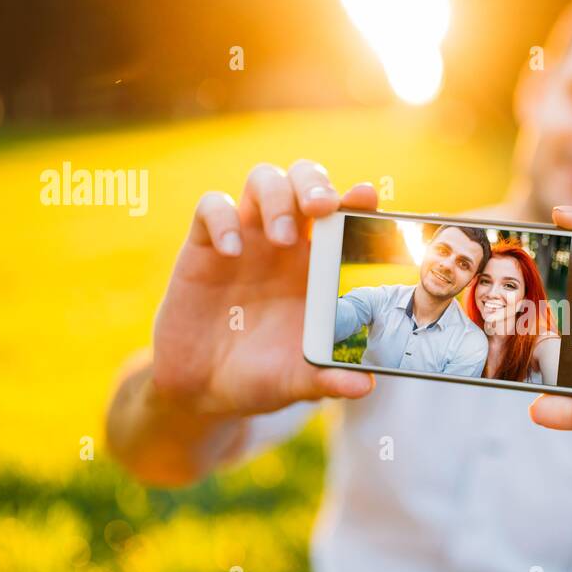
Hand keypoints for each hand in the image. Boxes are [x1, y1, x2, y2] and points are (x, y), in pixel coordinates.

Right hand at [150, 160, 378, 417]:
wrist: (204, 391)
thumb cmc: (263, 376)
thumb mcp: (299, 381)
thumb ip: (329, 378)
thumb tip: (366, 385)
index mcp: (319, 266)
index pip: (342, 216)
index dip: (356, 200)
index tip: (367, 197)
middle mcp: (285, 243)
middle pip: (303, 180)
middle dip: (314, 183)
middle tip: (322, 207)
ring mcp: (245, 238)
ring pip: (262, 179)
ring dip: (276, 196)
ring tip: (281, 236)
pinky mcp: (204, 246)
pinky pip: (211, 207)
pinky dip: (222, 218)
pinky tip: (231, 251)